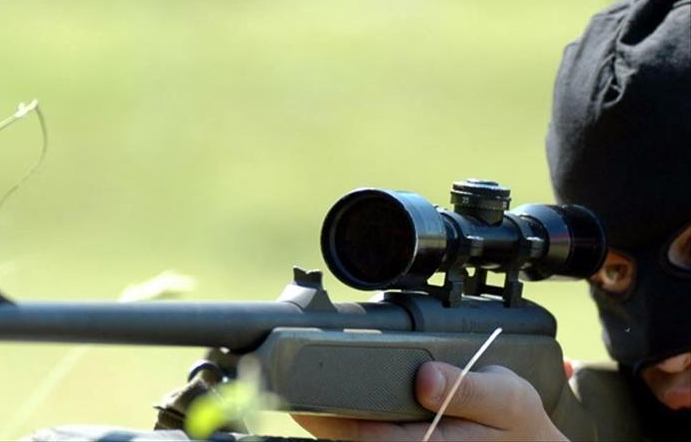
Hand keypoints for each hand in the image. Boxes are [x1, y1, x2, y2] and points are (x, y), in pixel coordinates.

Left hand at [292, 362, 567, 440]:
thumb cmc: (522, 429)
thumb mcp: (506, 399)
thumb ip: (466, 388)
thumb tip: (425, 378)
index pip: (357, 434)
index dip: (320, 415)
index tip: (292, 393)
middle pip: (349, 440)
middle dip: (321, 416)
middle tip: (292, 382)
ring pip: (358, 440)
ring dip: (334, 422)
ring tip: (314, 392)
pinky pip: (375, 438)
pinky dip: (354, 426)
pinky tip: (347, 407)